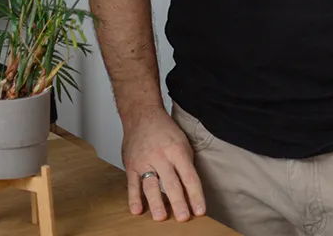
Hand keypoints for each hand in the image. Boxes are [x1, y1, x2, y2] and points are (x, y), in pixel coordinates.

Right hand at [121, 105, 205, 221]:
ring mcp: (145, 161)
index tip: (200, 211)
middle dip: (178, 201)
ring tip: (161, 217)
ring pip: (151, 184)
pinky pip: (132, 184)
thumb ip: (186, 163)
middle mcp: (161, 156)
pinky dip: (133, 198)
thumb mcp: (182, 141)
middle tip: (183, 217)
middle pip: (171, 182)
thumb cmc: (164, 130)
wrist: (142, 115)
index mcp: (177, 150)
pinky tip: (137, 210)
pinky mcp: (131, 165)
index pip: (189, 176)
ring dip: (156, 202)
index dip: (195, 195)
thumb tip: (191, 188)